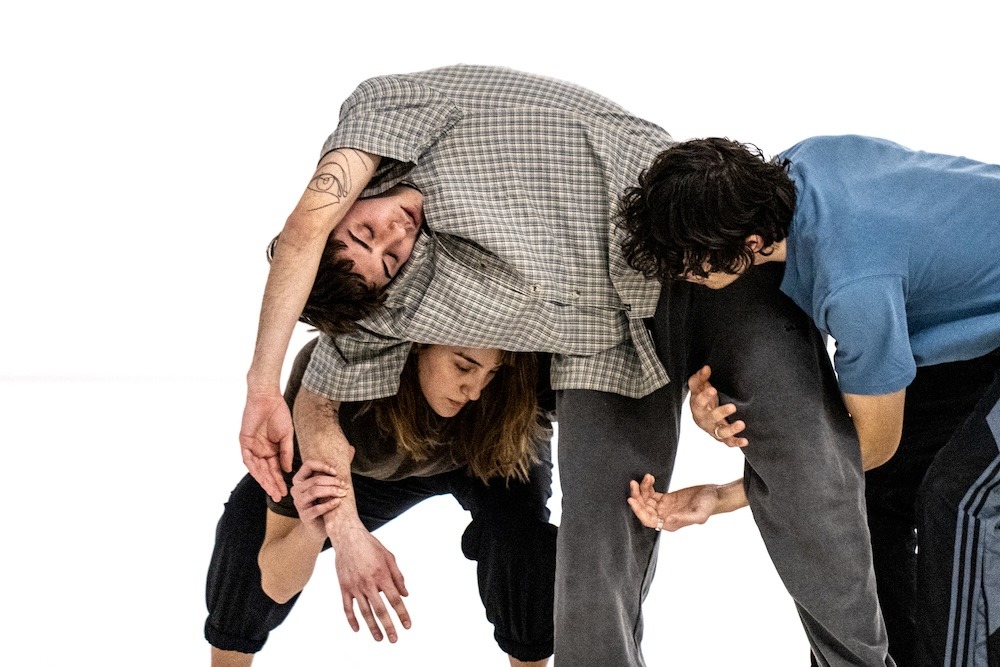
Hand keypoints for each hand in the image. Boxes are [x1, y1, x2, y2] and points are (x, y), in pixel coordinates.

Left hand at [240, 391, 294, 501]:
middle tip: (279, 496)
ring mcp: (252, 447)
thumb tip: (288, 470)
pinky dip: (254, 468)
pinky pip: (248, 459)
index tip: (286, 491)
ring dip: (264, 480)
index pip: (275, 469)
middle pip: (266, 472)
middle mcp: (261, 451)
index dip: (280, 480)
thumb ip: (286, 453)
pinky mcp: (244, 442)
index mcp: (272, 449)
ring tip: (272, 490)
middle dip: (272, 484)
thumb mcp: (286, 436)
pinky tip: (261, 477)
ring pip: (257, 468)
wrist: (267, 398)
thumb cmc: (279, 413)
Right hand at [290, 460, 346, 540]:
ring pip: (315, 492)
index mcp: (300, 480)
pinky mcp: (304, 516)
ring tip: (344, 493)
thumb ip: (338, 467)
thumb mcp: (330, 484)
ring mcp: (299, 503)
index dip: (323, 466)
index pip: (308, 465)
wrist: (321, 526)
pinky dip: (329, 504)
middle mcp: (296, 490)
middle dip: (333, 481)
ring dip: (332, 491)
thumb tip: (351, 448)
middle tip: (345, 485)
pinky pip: (316, 508)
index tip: (336, 472)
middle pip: (315, 480)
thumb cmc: (325, 502)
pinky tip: (338, 502)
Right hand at [332, 525, 411, 642]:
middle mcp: (368, 583)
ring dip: (372, 627)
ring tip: (379, 638)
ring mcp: (355, 586)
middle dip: (389, 626)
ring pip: (364, 612)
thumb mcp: (389, 557)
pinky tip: (357, 629)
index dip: (402, 614)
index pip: (395, 600)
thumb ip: (398, 577)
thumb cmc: (371, 546)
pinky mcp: (344, 587)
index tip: (407, 626)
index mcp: (382, 575)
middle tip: (394, 639)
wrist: (348, 537)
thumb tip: (405, 595)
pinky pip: (347, 607)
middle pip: (380, 610)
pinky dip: (352, 620)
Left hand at [627, 474, 720, 531]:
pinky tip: (649, 478)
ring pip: (646, 500)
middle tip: (633, 484)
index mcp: (670, 524)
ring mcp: (665, 508)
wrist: (715, 495)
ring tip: (644, 478)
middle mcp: (665, 517)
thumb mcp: (699, 514)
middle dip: (637, 497)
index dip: (638, 511)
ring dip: (641, 489)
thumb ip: (684, 518)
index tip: (631, 499)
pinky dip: (648, 486)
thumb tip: (667, 521)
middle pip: (644, 509)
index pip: (648, 520)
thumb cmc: (709, 506)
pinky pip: (651, 493)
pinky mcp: (666, 498)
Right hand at [688, 365, 747, 446]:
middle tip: (733, 407)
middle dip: (721, 412)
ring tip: (742, 424)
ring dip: (731, 429)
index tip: (713, 389)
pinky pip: (728, 442)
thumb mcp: (698, 387)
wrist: (701, 414)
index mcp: (697, 406)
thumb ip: (701, 377)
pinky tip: (745, 441)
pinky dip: (736, 442)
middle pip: (711, 417)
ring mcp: (713, 429)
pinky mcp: (720, 437)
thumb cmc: (701, 398)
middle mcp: (704, 419)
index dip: (705, 396)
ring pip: (720, 433)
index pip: (699, 401)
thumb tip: (706, 367)